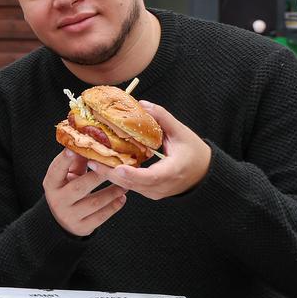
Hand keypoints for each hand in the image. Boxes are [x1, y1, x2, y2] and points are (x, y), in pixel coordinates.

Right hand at [43, 148, 126, 235]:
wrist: (62, 220)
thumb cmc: (68, 190)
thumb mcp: (68, 176)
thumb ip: (77, 161)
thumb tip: (92, 141)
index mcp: (51, 184)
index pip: (56, 170)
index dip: (64, 159)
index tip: (74, 148)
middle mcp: (57, 200)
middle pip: (79, 187)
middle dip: (98, 176)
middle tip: (115, 168)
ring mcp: (69, 215)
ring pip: (94, 203)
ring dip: (112, 192)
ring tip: (124, 184)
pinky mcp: (82, 227)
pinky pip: (101, 217)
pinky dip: (114, 206)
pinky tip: (122, 198)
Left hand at [86, 101, 210, 199]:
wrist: (204, 173)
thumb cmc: (194, 152)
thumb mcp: (181, 132)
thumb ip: (162, 117)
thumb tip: (142, 105)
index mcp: (172, 172)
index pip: (150, 177)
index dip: (132, 174)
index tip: (117, 167)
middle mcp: (161, 187)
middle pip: (132, 183)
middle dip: (110, 173)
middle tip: (91, 160)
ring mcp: (155, 192)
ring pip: (128, 187)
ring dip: (110, 175)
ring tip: (91, 161)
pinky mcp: (149, 192)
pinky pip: (130, 187)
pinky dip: (117, 177)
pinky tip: (103, 165)